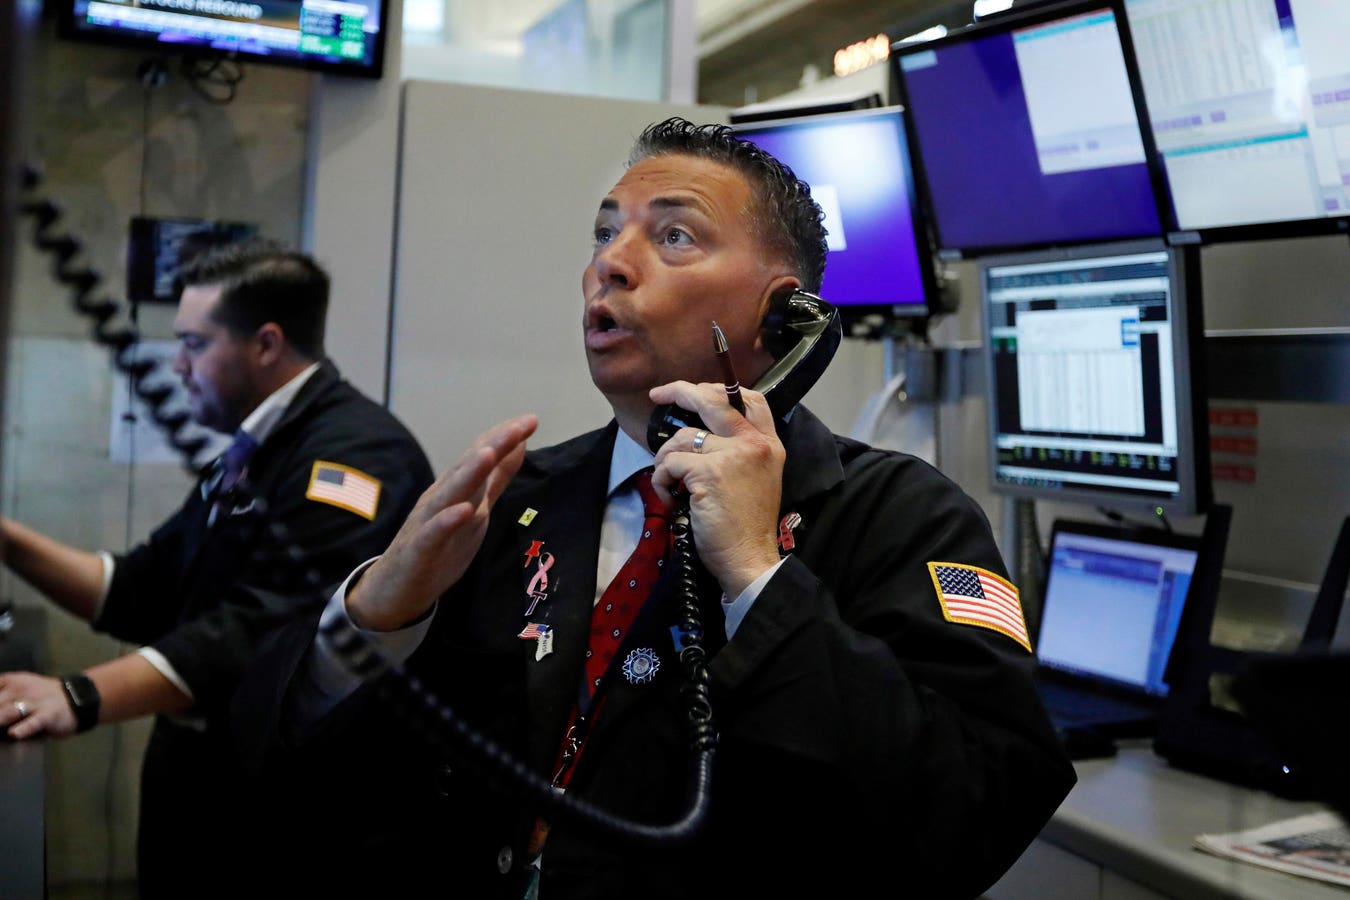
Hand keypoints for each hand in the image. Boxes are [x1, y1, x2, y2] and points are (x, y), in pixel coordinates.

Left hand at [0, 671, 76, 739]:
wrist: (77, 697)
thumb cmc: (43, 698)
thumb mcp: (21, 688)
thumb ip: (2, 696)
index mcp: (12, 681)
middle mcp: (21, 690)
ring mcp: (35, 702)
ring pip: (10, 711)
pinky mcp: (48, 715)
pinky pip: (34, 721)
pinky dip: (24, 727)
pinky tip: (15, 734)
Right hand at [348, 414, 537, 630]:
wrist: (395, 588)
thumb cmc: (439, 546)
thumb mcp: (475, 510)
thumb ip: (496, 479)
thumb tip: (518, 446)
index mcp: (457, 489)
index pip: (480, 456)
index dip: (503, 438)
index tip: (530, 420)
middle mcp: (441, 499)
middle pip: (468, 468)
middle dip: (493, 446)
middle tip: (518, 427)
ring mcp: (428, 523)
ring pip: (449, 494)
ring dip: (468, 473)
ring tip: (489, 454)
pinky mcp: (419, 550)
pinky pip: (433, 534)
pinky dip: (447, 521)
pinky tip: (463, 510)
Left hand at [649, 382, 784, 597]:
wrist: (749, 558)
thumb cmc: (747, 526)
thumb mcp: (758, 478)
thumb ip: (740, 452)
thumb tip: (701, 433)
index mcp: (769, 444)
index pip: (751, 398)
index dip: (718, 387)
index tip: (695, 390)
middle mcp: (754, 444)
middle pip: (711, 400)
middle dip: (679, 390)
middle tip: (658, 393)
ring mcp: (733, 455)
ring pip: (682, 437)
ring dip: (665, 458)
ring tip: (668, 482)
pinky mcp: (709, 473)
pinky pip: (671, 463)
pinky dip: (661, 480)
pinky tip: (672, 499)